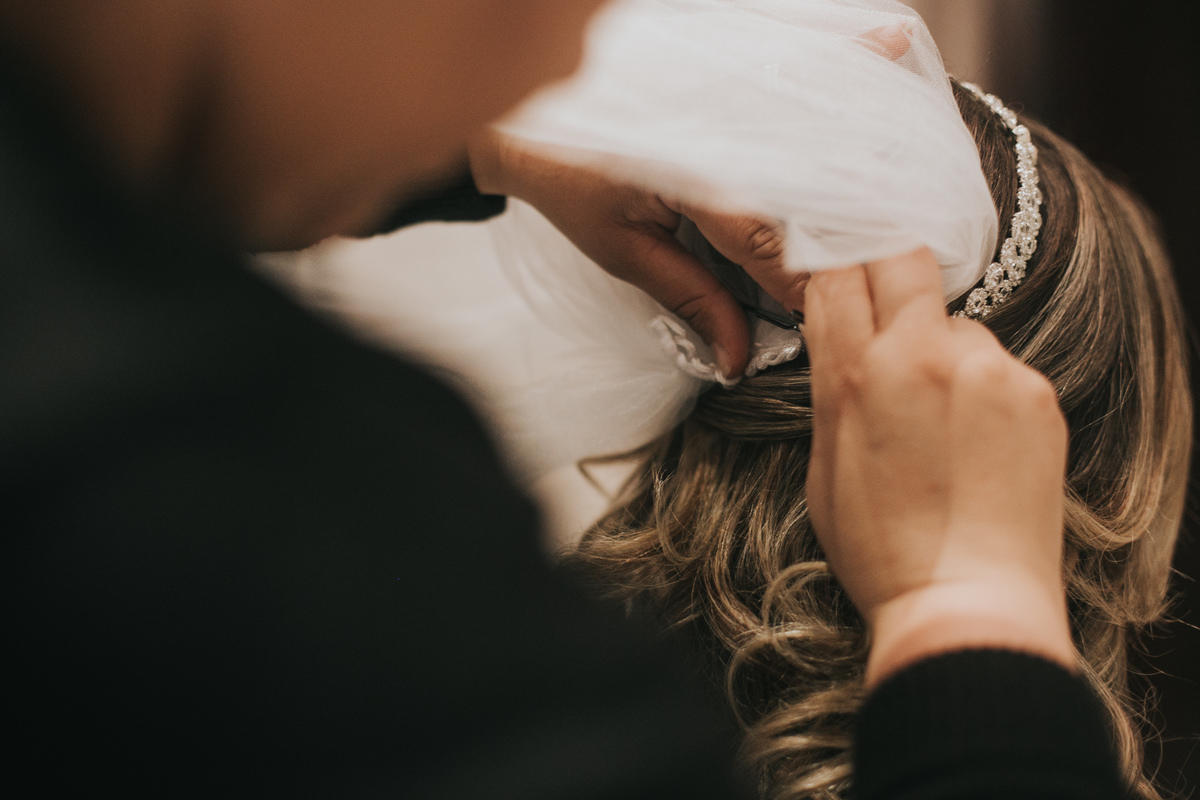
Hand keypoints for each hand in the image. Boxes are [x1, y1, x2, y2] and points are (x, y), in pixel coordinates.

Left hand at [471, 129, 796, 377]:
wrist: (535, 121)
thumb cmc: (570, 180)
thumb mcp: (626, 253)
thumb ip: (692, 300)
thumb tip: (738, 355)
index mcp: (695, 173)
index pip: (768, 241)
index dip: (799, 289)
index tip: (817, 326)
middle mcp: (725, 136)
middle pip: (801, 210)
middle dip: (819, 261)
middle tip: (819, 304)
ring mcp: (735, 117)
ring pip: (803, 183)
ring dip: (816, 228)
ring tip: (818, 271)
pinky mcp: (738, 112)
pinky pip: (786, 163)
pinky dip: (798, 200)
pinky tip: (803, 226)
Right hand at [802, 250, 1073, 685]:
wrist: (968, 600)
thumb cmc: (883, 549)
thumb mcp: (824, 464)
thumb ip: (832, 387)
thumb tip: (839, 337)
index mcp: (856, 375)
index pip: (838, 274)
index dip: (834, 271)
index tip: (840, 286)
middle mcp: (924, 356)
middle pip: (902, 258)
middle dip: (888, 273)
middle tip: (887, 312)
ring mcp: (988, 370)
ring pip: (957, 320)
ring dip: (941, 345)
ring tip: (940, 414)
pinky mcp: (1035, 391)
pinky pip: (999, 362)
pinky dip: (983, 385)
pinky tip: (976, 439)